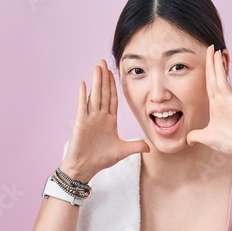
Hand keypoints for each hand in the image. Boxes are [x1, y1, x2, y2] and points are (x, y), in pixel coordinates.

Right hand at [62, 59, 149, 180]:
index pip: (112, 99)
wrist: (85, 168)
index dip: (113, 86)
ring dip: (96, 81)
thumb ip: (136, 146)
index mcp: (108, 120)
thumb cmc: (100, 159)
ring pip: (94, 95)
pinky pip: (82, 106)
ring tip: (97, 67)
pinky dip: (82, 95)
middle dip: (104, 77)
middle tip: (104, 62)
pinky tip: (83, 83)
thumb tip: (150, 147)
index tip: (113, 73)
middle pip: (102, 93)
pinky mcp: (81, 123)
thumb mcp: (122, 151)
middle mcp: (99, 116)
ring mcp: (89, 118)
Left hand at [185, 45, 231, 161]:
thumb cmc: (229, 144)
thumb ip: (195, 136)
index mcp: (216, 105)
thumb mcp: (206, 138)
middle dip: (212, 63)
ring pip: (224, 81)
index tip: (205, 57)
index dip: (206, 70)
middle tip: (211, 47)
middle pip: (215, 78)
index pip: (209, 84)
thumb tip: (186, 140)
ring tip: (220, 52)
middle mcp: (224, 101)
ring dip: (221, 66)